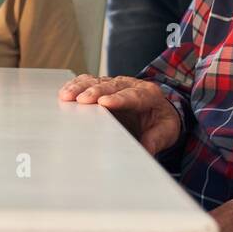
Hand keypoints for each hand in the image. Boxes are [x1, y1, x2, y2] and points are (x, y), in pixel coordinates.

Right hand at [57, 74, 180, 155]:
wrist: (159, 111)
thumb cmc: (161, 121)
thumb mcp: (166, 131)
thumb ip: (156, 139)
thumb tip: (146, 149)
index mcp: (149, 95)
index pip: (132, 95)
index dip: (118, 99)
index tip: (104, 103)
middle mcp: (131, 85)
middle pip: (112, 86)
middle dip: (95, 92)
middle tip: (81, 99)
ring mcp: (116, 84)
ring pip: (97, 81)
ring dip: (81, 87)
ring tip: (66, 95)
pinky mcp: (105, 86)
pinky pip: (89, 81)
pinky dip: (77, 85)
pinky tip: (65, 91)